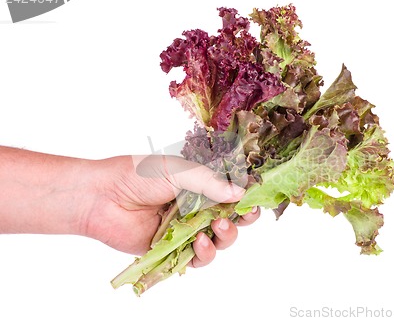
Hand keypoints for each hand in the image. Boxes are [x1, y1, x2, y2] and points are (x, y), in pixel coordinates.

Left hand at [81, 155, 259, 266]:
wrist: (102, 197)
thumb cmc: (137, 176)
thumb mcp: (178, 170)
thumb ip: (210, 183)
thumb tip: (240, 194)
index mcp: (199, 184)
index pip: (232, 192)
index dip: (246, 196)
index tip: (257, 198)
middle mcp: (196, 206)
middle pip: (232, 217)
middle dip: (242, 218)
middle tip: (244, 215)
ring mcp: (186, 228)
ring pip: (220, 239)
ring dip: (226, 236)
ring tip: (219, 227)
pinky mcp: (174, 248)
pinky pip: (198, 257)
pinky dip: (205, 253)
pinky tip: (201, 243)